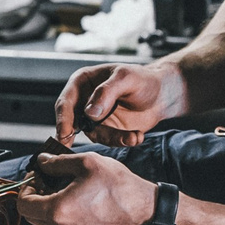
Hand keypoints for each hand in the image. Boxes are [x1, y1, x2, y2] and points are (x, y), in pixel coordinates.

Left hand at [15, 151, 159, 224]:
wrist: (144, 212)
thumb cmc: (120, 190)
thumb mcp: (87, 163)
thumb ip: (58, 162)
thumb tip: (43, 162)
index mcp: (58, 211)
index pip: (23, 203)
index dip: (26, 186)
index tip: (36, 175)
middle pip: (30, 215)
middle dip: (34, 195)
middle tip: (47, 179)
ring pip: (43, 222)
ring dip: (45, 204)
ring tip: (61, 186)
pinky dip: (58, 213)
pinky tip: (73, 197)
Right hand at [54, 61, 185, 145]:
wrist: (162, 94)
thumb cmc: (142, 79)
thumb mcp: (125, 78)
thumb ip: (106, 92)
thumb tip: (89, 113)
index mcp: (82, 83)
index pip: (65, 102)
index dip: (63, 119)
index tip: (65, 134)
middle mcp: (84, 101)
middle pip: (74, 123)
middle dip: (87, 138)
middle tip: (89, 145)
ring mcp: (94, 119)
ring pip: (94, 135)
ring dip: (113, 138)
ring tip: (134, 136)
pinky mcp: (107, 131)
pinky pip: (108, 141)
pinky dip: (122, 141)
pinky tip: (137, 137)